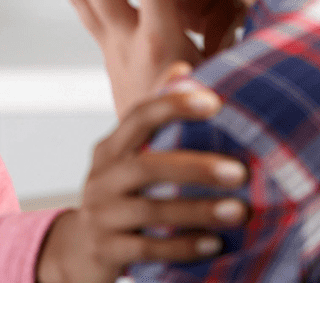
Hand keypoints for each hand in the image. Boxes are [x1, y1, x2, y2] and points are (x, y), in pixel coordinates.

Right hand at [35, 77, 248, 282]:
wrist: (79, 249)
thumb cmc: (119, 194)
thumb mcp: (128, 156)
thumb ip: (155, 121)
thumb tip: (184, 68)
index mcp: (110, 149)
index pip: (138, 117)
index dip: (172, 105)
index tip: (213, 101)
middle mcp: (101, 178)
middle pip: (145, 167)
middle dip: (194, 167)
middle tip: (239, 172)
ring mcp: (101, 215)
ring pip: (149, 211)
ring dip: (197, 210)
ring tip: (238, 211)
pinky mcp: (107, 250)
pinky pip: (147, 249)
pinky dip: (182, 247)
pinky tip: (214, 244)